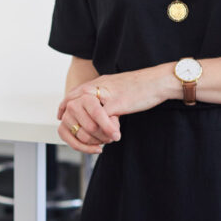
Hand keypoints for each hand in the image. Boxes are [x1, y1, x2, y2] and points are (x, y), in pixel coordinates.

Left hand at [56, 65, 174, 152]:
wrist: (159, 80)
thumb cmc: (142, 86)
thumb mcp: (118, 88)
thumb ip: (106, 96)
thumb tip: (100, 109)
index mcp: (98, 82)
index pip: (72, 94)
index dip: (64, 107)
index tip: (61, 116)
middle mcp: (99, 87)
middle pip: (74, 106)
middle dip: (73, 124)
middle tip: (79, 136)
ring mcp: (106, 96)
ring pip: (86, 118)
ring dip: (91, 133)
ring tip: (101, 141)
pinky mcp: (116, 104)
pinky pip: (102, 122)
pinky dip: (106, 132)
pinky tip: (115, 136)